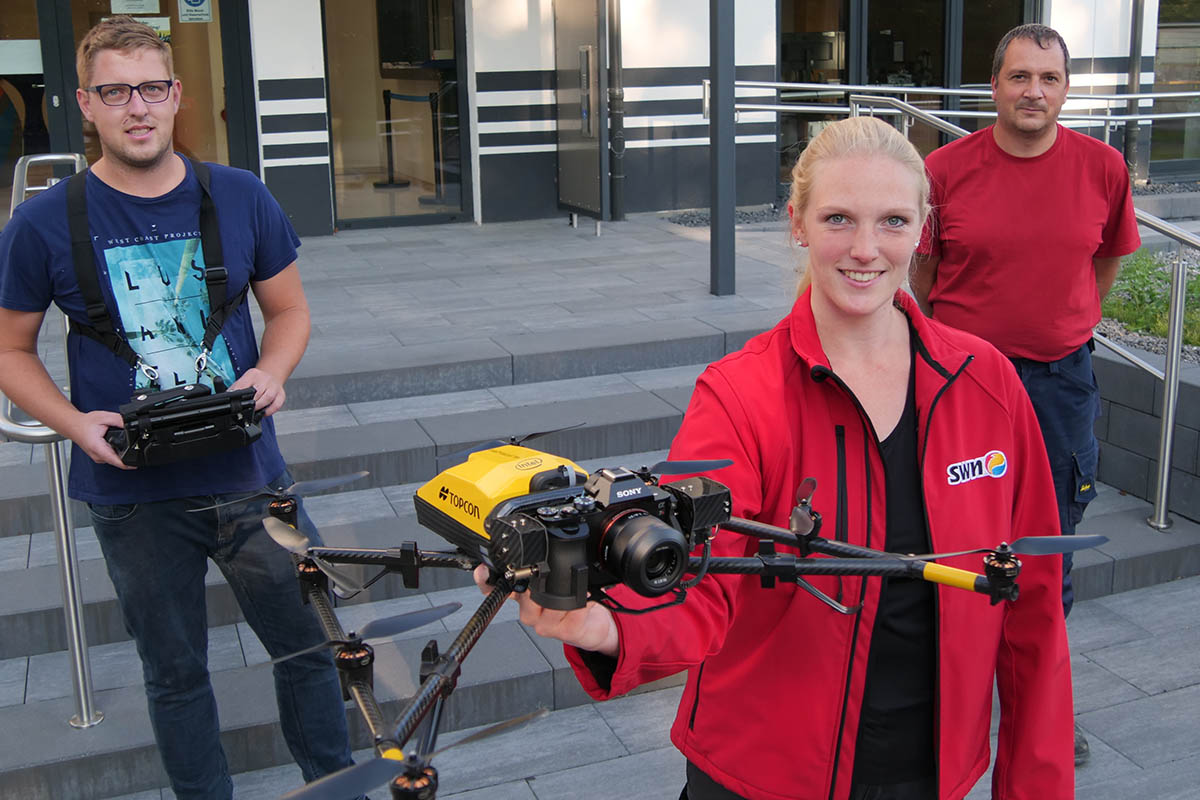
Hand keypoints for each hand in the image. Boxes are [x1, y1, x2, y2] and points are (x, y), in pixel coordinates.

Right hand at [66, 410, 133, 469]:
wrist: (73, 425)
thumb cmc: (85, 423)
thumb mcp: (104, 417)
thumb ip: (119, 421)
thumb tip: (131, 424)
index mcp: (98, 448)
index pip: (116, 461)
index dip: (128, 464)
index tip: (137, 464)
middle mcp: (97, 456)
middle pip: (117, 461)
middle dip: (127, 454)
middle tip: (133, 445)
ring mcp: (97, 457)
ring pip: (114, 459)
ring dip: (121, 453)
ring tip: (122, 442)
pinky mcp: (98, 456)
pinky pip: (111, 457)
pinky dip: (116, 451)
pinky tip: (116, 444)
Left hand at [230, 367, 285, 416]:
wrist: (271, 376)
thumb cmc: (256, 381)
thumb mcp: (244, 380)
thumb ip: (235, 388)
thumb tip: (226, 397)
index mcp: (253, 374)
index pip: (244, 385)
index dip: (239, 396)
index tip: (235, 404)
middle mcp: (265, 379)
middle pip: (258, 391)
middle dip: (251, 403)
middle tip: (245, 409)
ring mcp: (274, 386)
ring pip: (268, 398)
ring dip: (260, 406)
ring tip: (254, 411)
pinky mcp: (281, 394)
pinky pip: (277, 404)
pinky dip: (270, 411)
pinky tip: (264, 412)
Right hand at [473, 565, 618, 656]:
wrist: (593, 628)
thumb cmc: (574, 602)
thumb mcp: (553, 581)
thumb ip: (541, 564)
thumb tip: (540, 538)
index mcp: (523, 595)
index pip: (496, 588)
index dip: (486, 580)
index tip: (483, 570)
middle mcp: (529, 610)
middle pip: (520, 595)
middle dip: (533, 584)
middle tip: (545, 575)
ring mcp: (544, 622)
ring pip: (546, 605)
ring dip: (564, 593)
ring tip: (577, 586)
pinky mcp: (564, 631)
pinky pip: (571, 613)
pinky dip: (582, 601)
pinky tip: (587, 598)